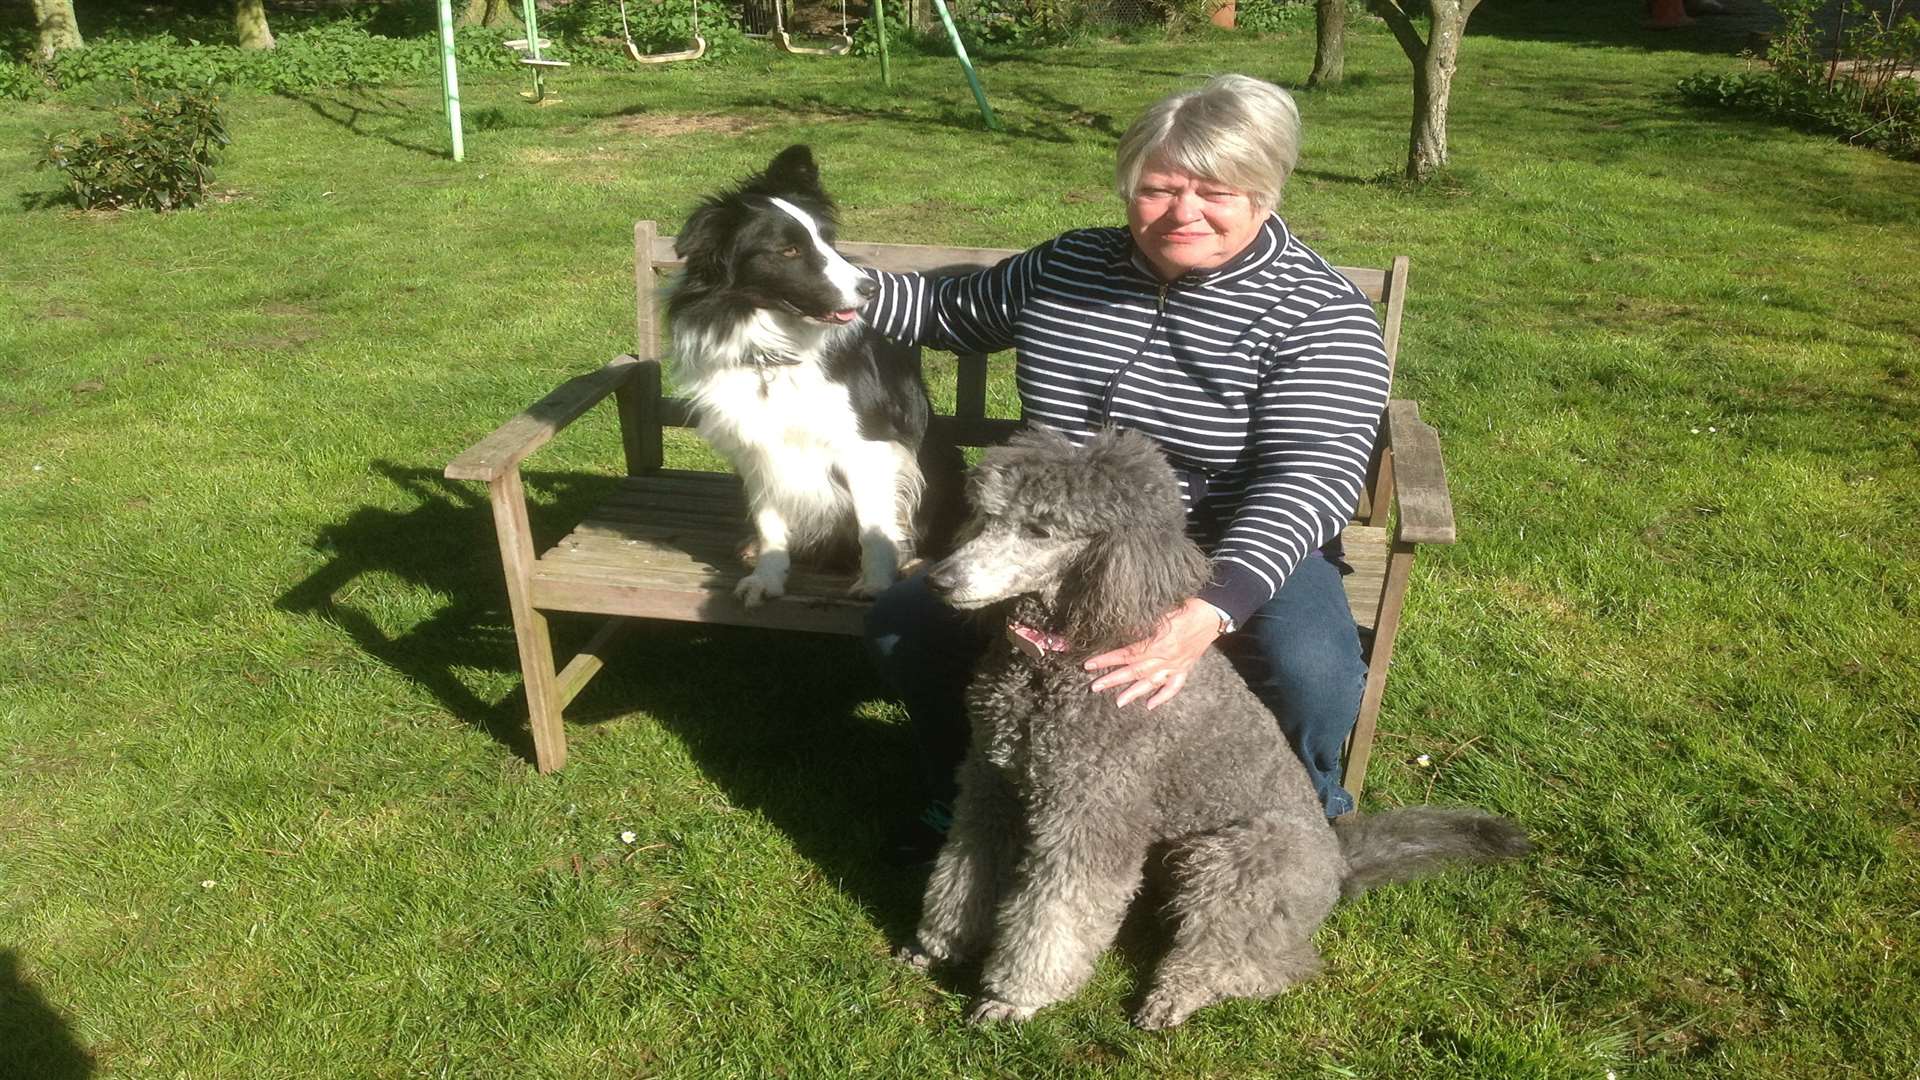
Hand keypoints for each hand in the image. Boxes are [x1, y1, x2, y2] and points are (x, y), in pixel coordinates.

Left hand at [1084, 598, 1222, 709]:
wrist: (1213, 612)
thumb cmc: (1186, 605)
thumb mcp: (1161, 610)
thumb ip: (1140, 623)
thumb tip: (1119, 629)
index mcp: (1158, 641)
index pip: (1127, 653)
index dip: (1107, 659)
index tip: (1089, 664)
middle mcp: (1166, 657)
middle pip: (1135, 670)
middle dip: (1113, 679)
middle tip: (1095, 687)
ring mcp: (1176, 665)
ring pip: (1151, 682)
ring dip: (1133, 692)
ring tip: (1118, 702)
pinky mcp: (1185, 668)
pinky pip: (1174, 687)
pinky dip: (1162, 697)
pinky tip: (1150, 706)